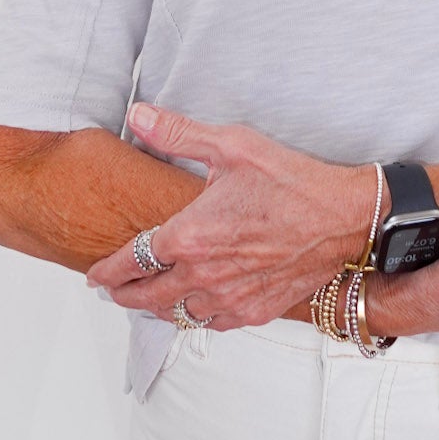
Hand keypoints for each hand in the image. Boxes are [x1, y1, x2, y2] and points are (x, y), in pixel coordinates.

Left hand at [84, 105, 376, 328]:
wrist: (343, 218)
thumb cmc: (292, 181)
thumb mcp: (231, 146)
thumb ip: (177, 132)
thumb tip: (137, 116)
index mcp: (189, 236)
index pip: (130, 262)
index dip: (107, 272)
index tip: (95, 276)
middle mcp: (203, 275)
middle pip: (145, 298)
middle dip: (123, 295)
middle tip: (113, 291)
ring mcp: (229, 298)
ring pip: (176, 315)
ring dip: (157, 308)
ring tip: (150, 299)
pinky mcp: (254, 311)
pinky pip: (211, 323)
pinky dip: (195, 316)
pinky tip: (194, 306)